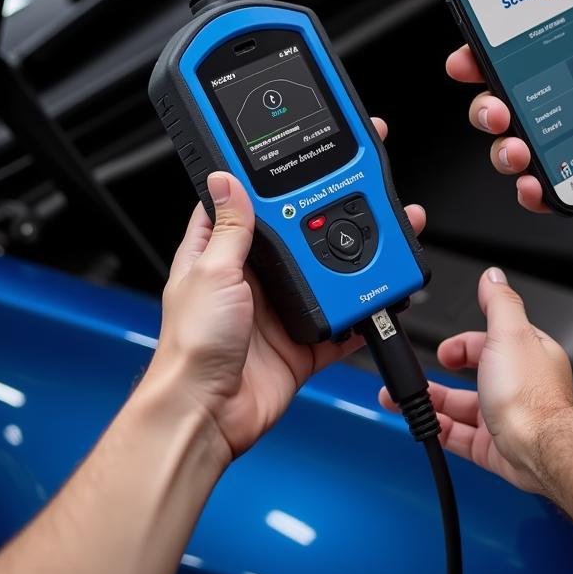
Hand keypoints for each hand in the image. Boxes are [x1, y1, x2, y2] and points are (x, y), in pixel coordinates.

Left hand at [146, 118, 425, 463]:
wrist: (208, 413)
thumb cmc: (191, 347)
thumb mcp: (211, 272)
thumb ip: (229, 228)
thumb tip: (225, 179)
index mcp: (219, 256)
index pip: (243, 206)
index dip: (269, 182)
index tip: (296, 159)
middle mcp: (251, 281)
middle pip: (298, 239)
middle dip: (328, 218)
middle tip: (361, 192)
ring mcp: (279, 311)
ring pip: (326, 278)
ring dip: (352, 263)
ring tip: (381, 238)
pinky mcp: (302, 343)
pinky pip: (341, 324)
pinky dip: (361, 315)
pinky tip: (379, 297)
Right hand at [379, 267, 572, 492]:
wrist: (539, 448)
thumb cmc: (531, 395)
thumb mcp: (510, 333)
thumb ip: (499, 303)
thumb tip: (492, 276)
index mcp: (525, 355)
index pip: (488, 343)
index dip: (461, 345)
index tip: (442, 351)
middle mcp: (517, 386)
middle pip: (471, 378)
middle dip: (439, 378)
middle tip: (415, 379)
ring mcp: (506, 417)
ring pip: (462, 409)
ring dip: (433, 404)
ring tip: (406, 403)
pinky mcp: (497, 447)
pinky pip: (462, 438)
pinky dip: (441, 431)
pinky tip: (427, 426)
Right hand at [448, 0, 572, 210]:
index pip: (539, 48)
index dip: (499, 50)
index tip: (474, 51)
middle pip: (519, 98)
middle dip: (489, 102)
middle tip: (494, 105)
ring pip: (530, 143)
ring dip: (506, 146)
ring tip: (516, 146)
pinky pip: (563, 185)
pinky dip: (538, 191)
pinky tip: (536, 184)